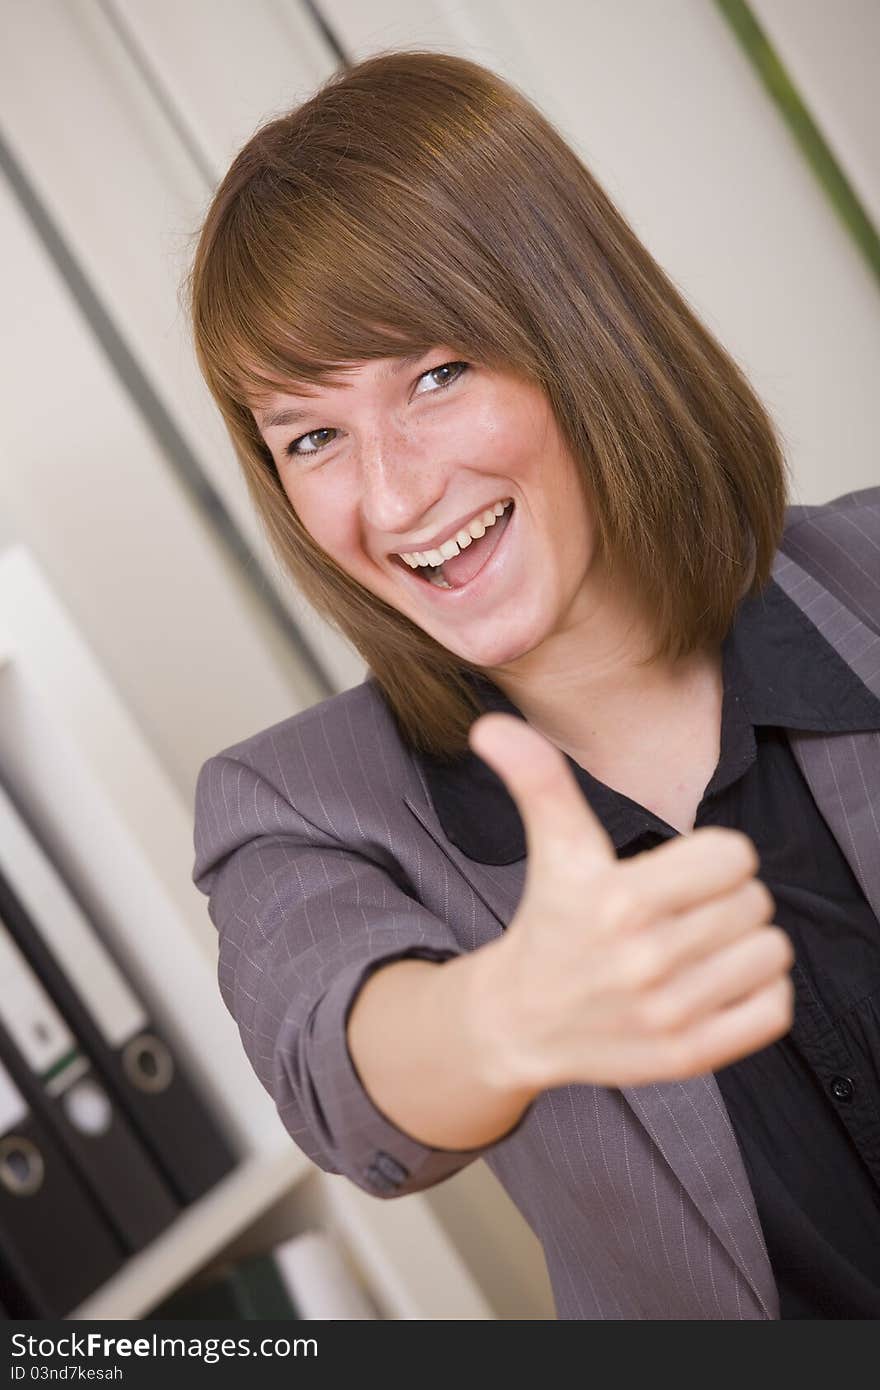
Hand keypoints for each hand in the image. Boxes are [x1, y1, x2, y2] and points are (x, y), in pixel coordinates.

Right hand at [468, 712, 794, 1089]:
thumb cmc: (549, 923)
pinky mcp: (688, 1056)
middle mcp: (643, 961)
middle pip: (755, 902)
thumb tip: (490, 725)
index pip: (734, 855)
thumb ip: (537, 780)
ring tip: (699, 948)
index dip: (714, 857)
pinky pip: (774, 1008)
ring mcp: (668, 1014)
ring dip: (744, 946)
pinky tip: (716, 985)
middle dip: (725, 900)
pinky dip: (758, 993)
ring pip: (771, 952)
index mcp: (617, 901)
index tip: (681, 872)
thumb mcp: (552, 849)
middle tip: (683, 913)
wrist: (520, 1021)